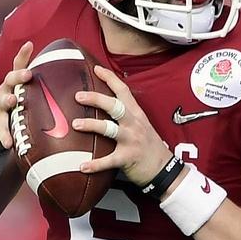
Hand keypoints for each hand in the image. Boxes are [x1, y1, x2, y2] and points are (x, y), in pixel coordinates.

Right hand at [0, 41, 33, 150]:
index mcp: (15, 84)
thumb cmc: (17, 107)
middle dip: (18, 76)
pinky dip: (5, 136)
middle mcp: (5, 92)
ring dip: (7, 100)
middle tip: (28, 74)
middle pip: (9, 80)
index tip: (30, 44)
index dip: (23, 55)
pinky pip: (1, 130)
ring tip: (14, 101)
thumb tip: (71, 78)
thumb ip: (43, 88)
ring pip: (2, 102)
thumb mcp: (27, 95)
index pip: (18, 66)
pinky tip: (9, 143)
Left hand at [74, 63, 171, 183]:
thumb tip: (104, 108)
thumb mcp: (141, 127)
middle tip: (78, 96)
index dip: (110, 78)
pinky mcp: (128, 158)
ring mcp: (132, 141)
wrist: (165, 170)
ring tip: (76, 124)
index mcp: (136, 115)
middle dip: (96, 99)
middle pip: (115, 106)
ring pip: (109, 129)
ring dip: (91, 125)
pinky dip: (94, 164)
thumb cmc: (149, 148)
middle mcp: (134, 125)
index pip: (123, 91)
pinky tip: (82, 166)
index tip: (96, 69)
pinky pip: (108, 161)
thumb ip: (126, 117)